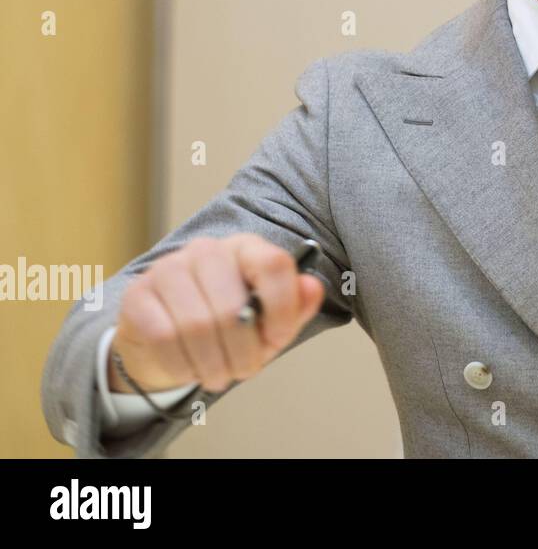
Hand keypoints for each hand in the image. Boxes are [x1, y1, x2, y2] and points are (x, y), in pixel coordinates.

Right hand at [109, 234, 324, 392]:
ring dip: (213, 365)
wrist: (166, 336)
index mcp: (247, 249)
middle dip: (244, 352)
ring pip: (197, 326)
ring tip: (219, 376)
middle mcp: (207, 250)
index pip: (274, 265)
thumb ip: (295, 305)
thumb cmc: (228, 326)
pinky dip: (182, 365)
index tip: (278, 339)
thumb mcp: (268, 320)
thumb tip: (313, 287)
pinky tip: (190, 370)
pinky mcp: (137, 294)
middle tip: (244, 371)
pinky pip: (163, 338)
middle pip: (233, 307)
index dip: (282, 309)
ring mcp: (168, 268)